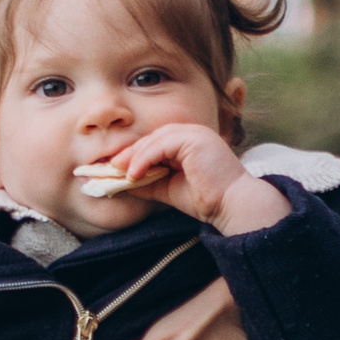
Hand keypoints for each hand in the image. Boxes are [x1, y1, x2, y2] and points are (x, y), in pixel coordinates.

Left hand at [105, 120, 245, 221]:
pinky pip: (161, 145)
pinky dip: (144, 158)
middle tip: (108, 168)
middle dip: (128, 154)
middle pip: (151, 138)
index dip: (132, 155)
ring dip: (134, 156)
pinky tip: (134, 173)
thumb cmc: (206, 199)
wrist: (231, 206)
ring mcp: (194, 133)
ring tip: (119, 172)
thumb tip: (121, 183)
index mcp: (188, 142)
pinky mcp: (194, 139)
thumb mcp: (168, 189)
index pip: (154, 143)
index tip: (113, 168)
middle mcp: (191, 132)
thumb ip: (148, 182)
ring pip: (154, 140)